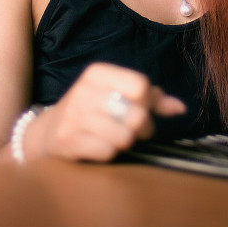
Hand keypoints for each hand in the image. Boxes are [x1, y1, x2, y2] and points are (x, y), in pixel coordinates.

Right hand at [30, 62, 186, 161]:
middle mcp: (84, 91)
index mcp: (97, 73)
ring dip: (125, 141)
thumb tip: (180, 108)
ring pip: (124, 136)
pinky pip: (107, 151)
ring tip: (117, 137)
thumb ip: (151, 98)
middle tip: (135, 129)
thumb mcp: (115, 93)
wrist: (47, 132)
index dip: (149, 102)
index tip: (142, 108)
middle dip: (142, 127)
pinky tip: (100, 146)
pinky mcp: (68, 141)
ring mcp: (74, 117)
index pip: (140, 85)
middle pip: (136, 113)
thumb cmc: (91, 109)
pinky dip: (109, 152)